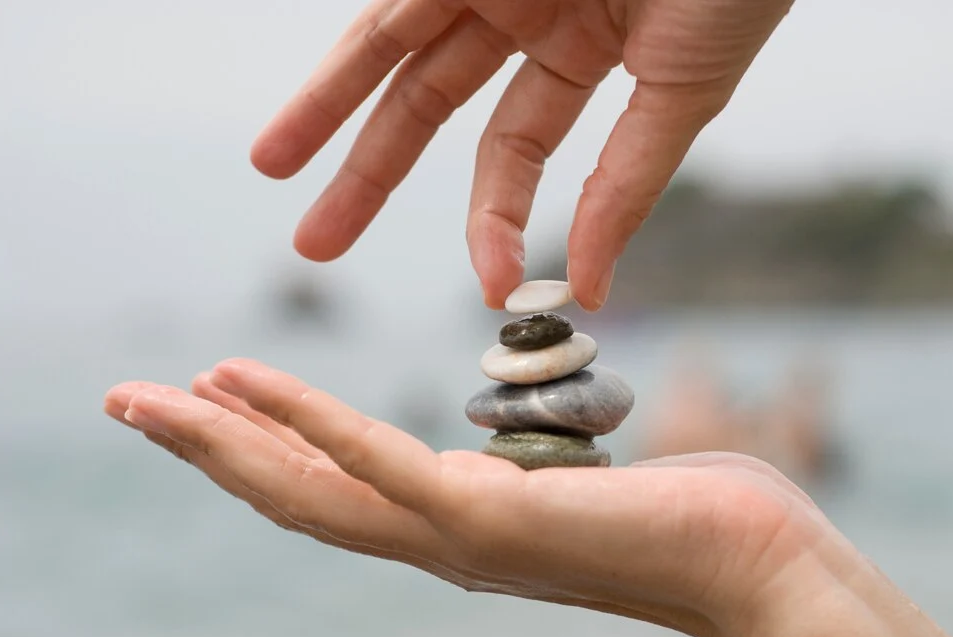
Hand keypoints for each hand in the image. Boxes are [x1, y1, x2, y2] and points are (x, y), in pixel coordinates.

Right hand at [103, 359, 952, 636]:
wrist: (761, 565)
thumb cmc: (685, 515)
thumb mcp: (573, 481)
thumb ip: (521, 471)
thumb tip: (506, 450)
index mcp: (458, 528)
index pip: (337, 489)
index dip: (262, 448)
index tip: (212, 399)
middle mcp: (440, 544)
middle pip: (294, 498)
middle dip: (205, 452)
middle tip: (128, 402)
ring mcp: (457, 539)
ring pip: (309, 490)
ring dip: (219, 442)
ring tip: (147, 398)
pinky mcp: (488, 519)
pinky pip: (376, 462)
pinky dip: (302, 420)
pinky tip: (241, 382)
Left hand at [251, 0, 794, 309]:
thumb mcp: (682, 92)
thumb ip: (627, 185)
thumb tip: (592, 292)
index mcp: (579, 51)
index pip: (513, 151)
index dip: (497, 220)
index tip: (491, 285)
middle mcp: (524, 14)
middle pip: (426, 103)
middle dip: (369, 174)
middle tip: (314, 245)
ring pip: (387, 43)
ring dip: (325, 105)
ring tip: (270, 164)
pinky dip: (353, 46)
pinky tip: (312, 90)